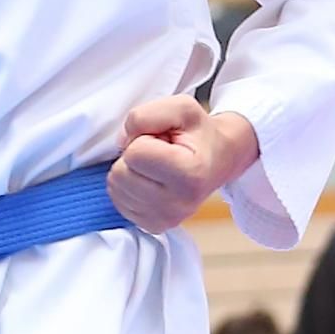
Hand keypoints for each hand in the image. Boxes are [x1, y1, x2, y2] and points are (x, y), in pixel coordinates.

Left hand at [108, 97, 258, 232]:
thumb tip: (121, 142)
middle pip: (120, 174)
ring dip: (131, 171)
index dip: (144, 138)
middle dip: (134, 156)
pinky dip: (129, 187)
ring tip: (157, 166)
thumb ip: (146, 115)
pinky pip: (119, 202)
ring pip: (116, 189)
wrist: (218, 160)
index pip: (134, 153)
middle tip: (160, 153)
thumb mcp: (180, 107)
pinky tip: (152, 181)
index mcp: (190, 174)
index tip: (166, 141)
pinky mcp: (154, 226)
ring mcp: (166, 220)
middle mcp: (179, 204)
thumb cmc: (198, 133)